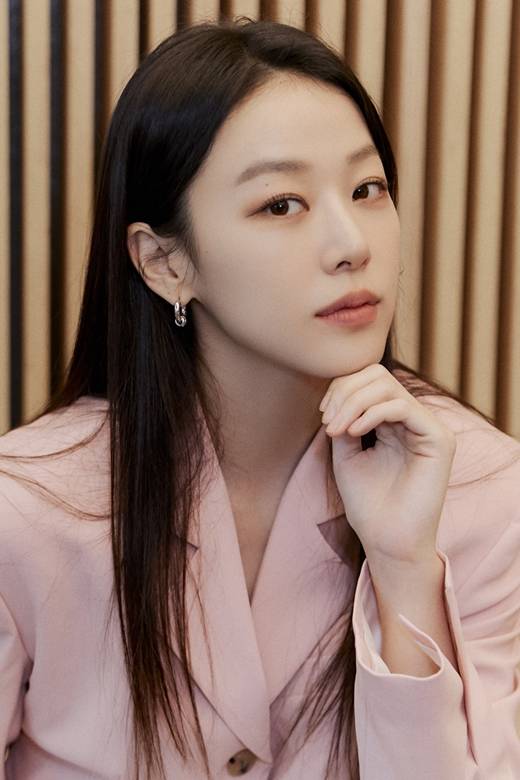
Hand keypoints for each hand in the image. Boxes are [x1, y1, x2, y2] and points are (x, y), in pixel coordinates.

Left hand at [319, 363, 456, 564]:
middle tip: (329, 421)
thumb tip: (337, 395)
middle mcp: (414, 419)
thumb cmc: (367, 503)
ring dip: (353, 402)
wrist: (386, 540)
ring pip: (388, 386)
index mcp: (393, 421)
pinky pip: (402, 407)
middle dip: (346, 391)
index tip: (323, 414)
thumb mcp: (346, 453)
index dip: (342, 388)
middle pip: (378, 374)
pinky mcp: (439, 439)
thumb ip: (344, 420)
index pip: (369, 380)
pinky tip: (354, 432)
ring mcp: (428, 427)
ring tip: (337, 429)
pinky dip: (371, 413)